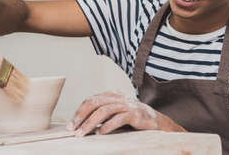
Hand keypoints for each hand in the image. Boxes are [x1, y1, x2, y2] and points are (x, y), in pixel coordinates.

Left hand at [66, 91, 185, 136]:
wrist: (157, 122)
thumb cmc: (132, 119)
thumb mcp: (116, 114)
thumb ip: (102, 115)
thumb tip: (82, 125)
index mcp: (112, 95)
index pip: (91, 100)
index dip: (79, 112)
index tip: (71, 125)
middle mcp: (118, 97)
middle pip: (94, 103)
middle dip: (81, 116)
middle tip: (73, 129)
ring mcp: (127, 104)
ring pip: (104, 111)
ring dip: (90, 124)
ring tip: (82, 134)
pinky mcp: (135, 114)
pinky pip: (118, 119)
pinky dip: (107, 126)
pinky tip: (100, 133)